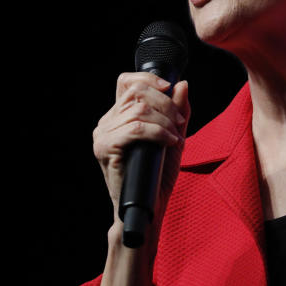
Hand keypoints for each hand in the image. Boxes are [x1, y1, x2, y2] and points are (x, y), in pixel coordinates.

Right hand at [93, 72, 189, 231]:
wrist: (149, 206)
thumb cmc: (158, 176)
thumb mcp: (174, 137)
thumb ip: (179, 112)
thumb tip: (182, 84)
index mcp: (119, 117)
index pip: (127, 82)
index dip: (149, 79)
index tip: (169, 87)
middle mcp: (107, 123)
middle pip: (135, 92)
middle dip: (165, 103)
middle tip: (179, 123)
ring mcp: (102, 135)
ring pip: (137, 110)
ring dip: (165, 121)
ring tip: (176, 137)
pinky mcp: (105, 148)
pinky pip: (135, 129)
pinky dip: (158, 132)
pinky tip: (169, 142)